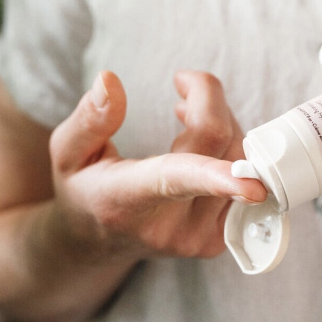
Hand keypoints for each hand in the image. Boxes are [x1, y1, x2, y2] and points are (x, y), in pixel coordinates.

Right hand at [49, 70, 265, 260]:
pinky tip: (204, 141)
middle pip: (219, 144)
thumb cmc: (83, 189)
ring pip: (241, 157)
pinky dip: (231, 148)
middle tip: (183, 85)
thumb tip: (109, 79)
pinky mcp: (218, 238)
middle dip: (209, 100)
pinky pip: (248, 178)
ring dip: (222, 123)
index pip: (176, 180)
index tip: (254, 186)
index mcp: (127, 201)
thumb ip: (89, 118)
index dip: (218, 177)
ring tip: (188, 114)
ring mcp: (199, 238)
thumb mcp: (68, 152)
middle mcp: (170, 226)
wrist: (97, 241)